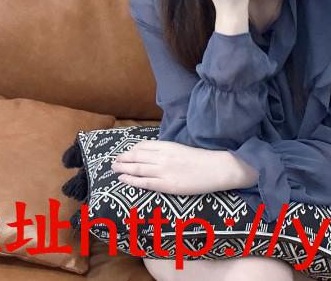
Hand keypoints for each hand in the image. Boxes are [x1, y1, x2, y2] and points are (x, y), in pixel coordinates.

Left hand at [110, 140, 257, 194]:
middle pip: (137, 157)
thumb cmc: (202, 159)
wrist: (217, 168)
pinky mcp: (167, 185)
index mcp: (168, 145)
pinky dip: (131, 181)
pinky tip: (123, 180)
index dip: (131, 150)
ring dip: (123, 169)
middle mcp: (163, 156)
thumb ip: (166, 149)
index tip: (124, 153)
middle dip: (123, 159)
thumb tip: (151, 152)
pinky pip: (145, 183)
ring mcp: (164, 171)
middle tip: (113, 162)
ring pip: (137, 169)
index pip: (143, 146)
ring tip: (114, 170)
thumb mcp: (181, 148)